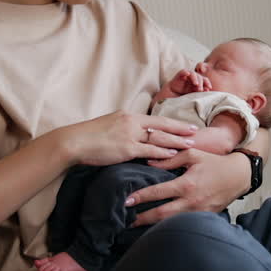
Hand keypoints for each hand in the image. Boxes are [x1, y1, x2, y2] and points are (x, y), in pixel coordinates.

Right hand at [56, 111, 198, 166]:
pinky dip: (163, 153)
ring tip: (191, 143)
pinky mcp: (126, 148)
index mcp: (128, 116)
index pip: (156, 119)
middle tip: (196, 132)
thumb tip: (133, 136)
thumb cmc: (89, 137)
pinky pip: (149, 151)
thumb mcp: (109, 127)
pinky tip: (174, 155)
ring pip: (159, 137)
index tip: (186, 125)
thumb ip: (123, 130)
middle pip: (162, 125)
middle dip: (181, 129)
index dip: (173, 122)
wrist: (74, 141)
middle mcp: (132, 122)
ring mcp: (130, 134)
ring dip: (177, 141)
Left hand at [125, 149, 250, 225]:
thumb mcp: (193, 155)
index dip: (141, 197)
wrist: (238, 177)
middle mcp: (191, 201)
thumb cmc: (215, 163)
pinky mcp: (204, 218)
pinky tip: (157, 227)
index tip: (127, 201)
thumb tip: (150, 161)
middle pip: (161, 214)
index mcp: (187, 184)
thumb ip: (171, 158)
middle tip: (126, 220)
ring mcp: (198, 213)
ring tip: (137, 226)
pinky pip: (182, 224)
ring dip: (153, 226)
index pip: (158, 192)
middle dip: (142, 218)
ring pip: (170, 223)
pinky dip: (168, 226)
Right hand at [169, 68, 211, 95]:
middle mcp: (193, 78)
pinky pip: (183, 71)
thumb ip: (200, 92)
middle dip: (201, 83)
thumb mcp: (193, 95)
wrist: (172, 96)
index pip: (205, 80)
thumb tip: (208, 90)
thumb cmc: (184, 96)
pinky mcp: (180, 75)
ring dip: (195, 78)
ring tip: (195, 84)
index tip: (209, 88)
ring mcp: (186, 76)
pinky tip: (187, 74)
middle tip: (200, 90)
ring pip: (193, 73)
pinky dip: (185, 72)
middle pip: (200, 77)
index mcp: (198, 82)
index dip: (207, 83)